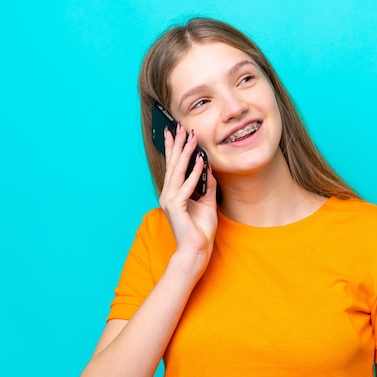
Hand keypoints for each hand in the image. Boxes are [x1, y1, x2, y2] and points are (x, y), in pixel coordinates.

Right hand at [159, 123, 217, 279]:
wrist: (196, 250)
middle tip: (180, 126)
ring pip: (178, 171)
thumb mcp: (207, 202)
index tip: (175, 132)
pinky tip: (199, 160)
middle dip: (177, 144)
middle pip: (173, 164)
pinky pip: (187, 186)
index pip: (173, 166)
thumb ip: (206, 185)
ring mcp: (169, 200)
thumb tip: (208, 167)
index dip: (174, 148)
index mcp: (173, 193)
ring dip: (185, 153)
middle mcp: (168, 194)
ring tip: (190, 137)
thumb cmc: (200, 229)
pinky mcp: (175, 207)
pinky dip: (194, 173)